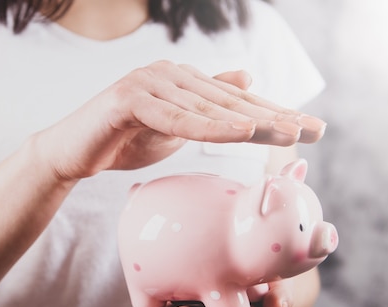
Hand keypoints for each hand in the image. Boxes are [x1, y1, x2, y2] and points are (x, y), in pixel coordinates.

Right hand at [32, 60, 325, 180]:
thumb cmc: (121, 139)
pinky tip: (242, 131)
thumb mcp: (174, 127)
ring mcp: (149, 82)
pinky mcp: (128, 99)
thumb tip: (245, 78)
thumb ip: (207, 107)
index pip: (235, 101)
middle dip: (276, 117)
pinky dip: (209, 126)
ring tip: (290, 132)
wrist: (72, 151)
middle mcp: (170, 75)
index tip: (312, 129)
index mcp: (183, 82)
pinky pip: (176, 118)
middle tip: (315, 131)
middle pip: (231, 101)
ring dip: (252, 122)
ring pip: (208, 108)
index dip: (275, 114)